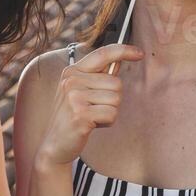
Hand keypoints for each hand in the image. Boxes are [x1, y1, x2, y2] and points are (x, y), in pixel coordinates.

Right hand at [36, 44, 143, 167]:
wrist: (55, 144)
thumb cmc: (73, 117)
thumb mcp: (81, 91)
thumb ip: (98, 76)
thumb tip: (119, 61)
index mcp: (72, 72)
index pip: (103, 53)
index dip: (124, 50)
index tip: (140, 53)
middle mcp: (72, 81)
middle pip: (116, 83)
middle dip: (113, 99)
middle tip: (94, 109)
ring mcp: (74, 97)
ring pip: (116, 99)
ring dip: (110, 112)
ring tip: (91, 117)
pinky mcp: (80, 114)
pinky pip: (112, 114)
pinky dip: (107, 122)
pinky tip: (91, 125)